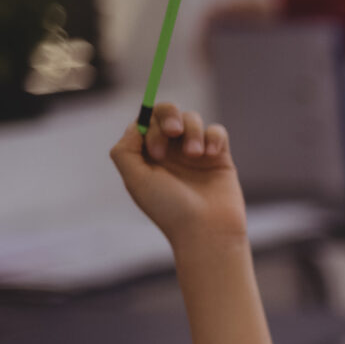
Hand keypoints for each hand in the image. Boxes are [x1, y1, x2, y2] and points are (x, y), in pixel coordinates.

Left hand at [109, 104, 244, 246]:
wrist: (207, 231)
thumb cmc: (169, 209)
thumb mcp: (135, 180)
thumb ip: (125, 150)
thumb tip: (134, 126)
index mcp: (149, 156)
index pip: (146, 122)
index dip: (149, 126)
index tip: (155, 151)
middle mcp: (172, 152)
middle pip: (168, 112)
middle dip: (170, 115)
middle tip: (173, 132)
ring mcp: (196, 154)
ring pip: (192, 119)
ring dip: (192, 131)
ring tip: (195, 154)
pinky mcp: (220, 157)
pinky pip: (217, 131)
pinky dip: (213, 136)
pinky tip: (210, 154)